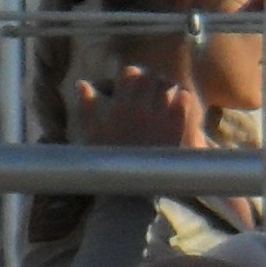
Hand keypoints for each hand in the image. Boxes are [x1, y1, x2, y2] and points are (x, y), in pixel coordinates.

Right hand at [71, 65, 204, 150]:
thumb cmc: (106, 163)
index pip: (129, 74)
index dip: (133, 73)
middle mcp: (139, 111)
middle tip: (154, 83)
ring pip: (168, 88)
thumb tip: (82, 83)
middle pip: (151, 78)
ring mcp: (159, 120)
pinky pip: (183, 103)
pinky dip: (182, 98)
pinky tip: (181, 101)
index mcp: (118, 109)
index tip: (135, 78)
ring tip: (168, 91)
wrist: (128, 192)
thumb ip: (86, 107)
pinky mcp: (175, 131)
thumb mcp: (90, 135)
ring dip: (168, 86)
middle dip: (152, 78)